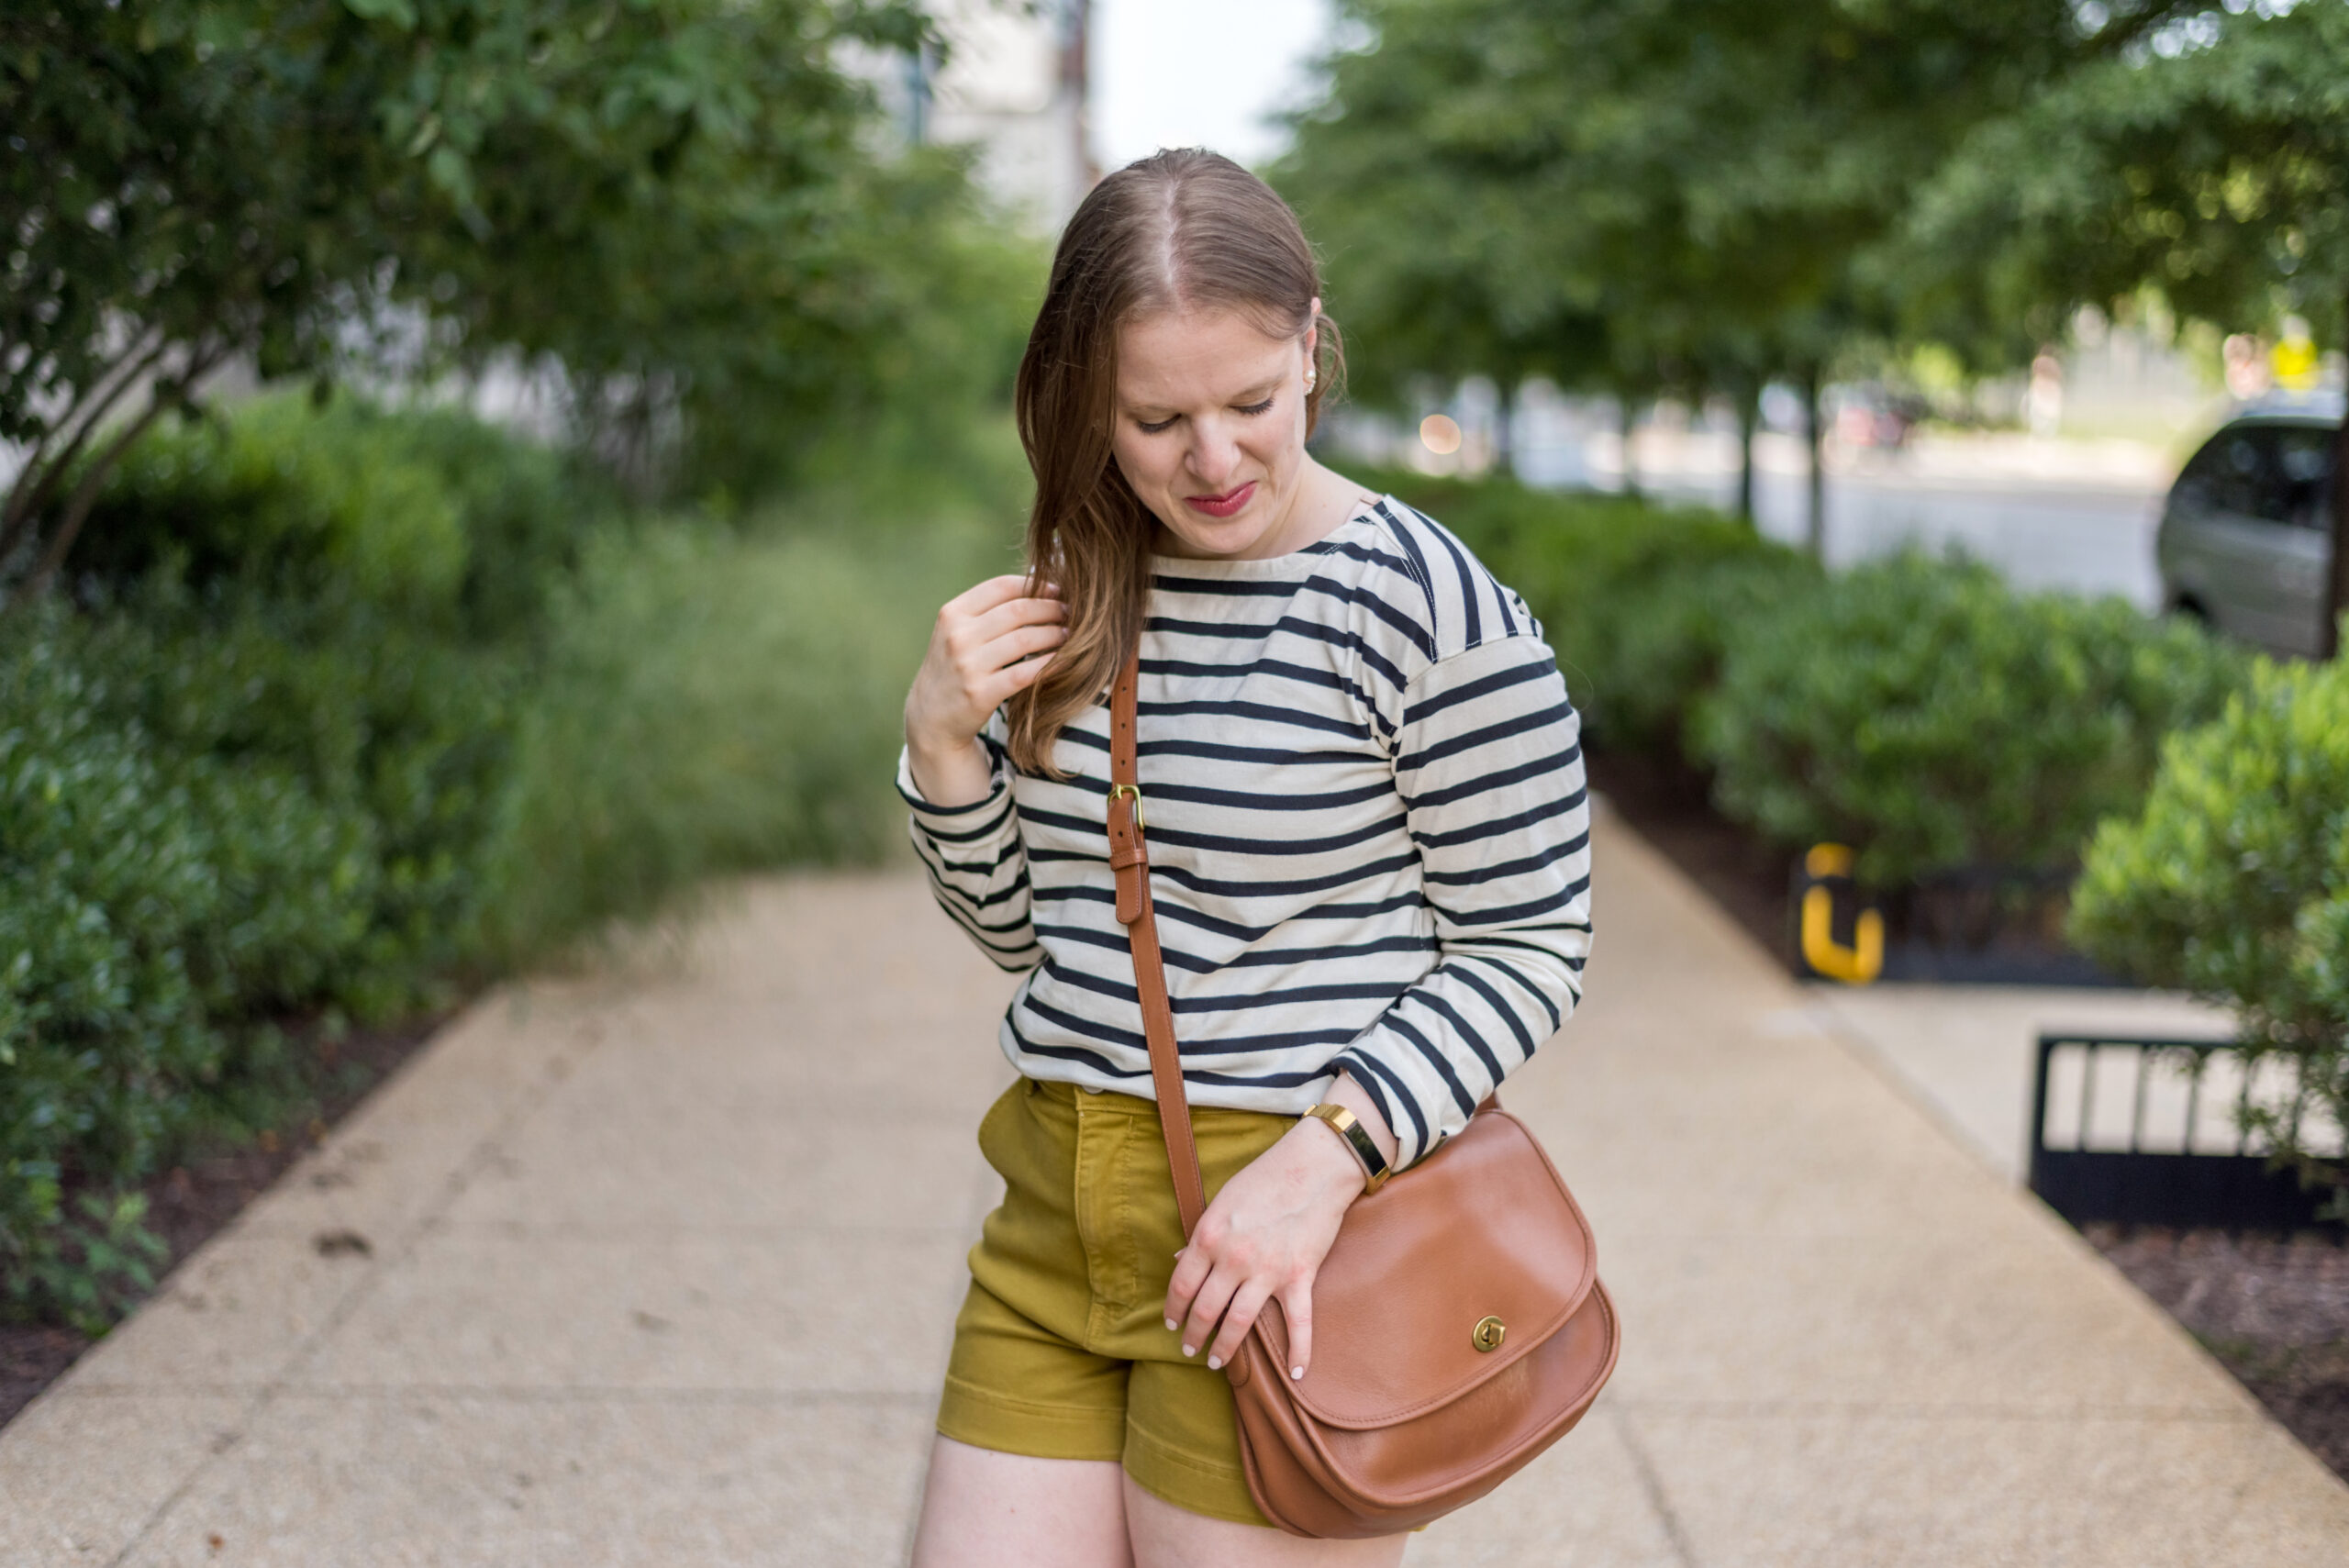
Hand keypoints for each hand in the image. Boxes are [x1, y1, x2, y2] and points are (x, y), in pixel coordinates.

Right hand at [903, 574, 1065, 804]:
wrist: (931, 717)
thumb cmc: (953, 667)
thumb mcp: (955, 632)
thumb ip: (985, 610)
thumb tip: (1037, 585)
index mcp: (953, 613)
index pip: (1002, 586)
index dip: (1035, 585)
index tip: (1058, 590)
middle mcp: (958, 636)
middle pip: (1018, 611)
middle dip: (1051, 609)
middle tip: (1070, 612)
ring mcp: (968, 665)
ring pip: (1026, 640)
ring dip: (1055, 635)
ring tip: (1069, 635)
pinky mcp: (981, 693)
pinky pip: (1026, 673)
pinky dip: (1050, 664)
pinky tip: (1063, 660)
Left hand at [1162, 1111, 1368, 1381]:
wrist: (1313, 1167)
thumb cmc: (1264, 1178)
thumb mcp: (1222, 1201)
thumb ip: (1202, 1234)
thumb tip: (1181, 1260)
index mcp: (1209, 1236)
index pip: (1181, 1284)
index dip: (1173, 1308)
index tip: (1171, 1323)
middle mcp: (1233, 1257)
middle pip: (1205, 1310)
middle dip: (1193, 1334)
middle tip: (1190, 1349)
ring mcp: (1267, 1271)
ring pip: (1238, 1322)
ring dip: (1225, 1348)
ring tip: (1216, 1362)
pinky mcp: (1299, 1276)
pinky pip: (1299, 1323)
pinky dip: (1299, 1351)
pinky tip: (1296, 1373)